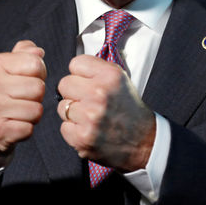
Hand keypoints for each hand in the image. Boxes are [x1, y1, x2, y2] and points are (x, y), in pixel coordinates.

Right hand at [0, 40, 46, 169]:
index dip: (39, 74)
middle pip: (39, 88)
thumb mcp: (10, 69)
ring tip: (18, 112)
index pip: (36, 64)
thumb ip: (26, 54)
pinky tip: (14, 125)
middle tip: (22, 99)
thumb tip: (39, 52)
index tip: (26, 80)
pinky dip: (26, 129)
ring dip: (33, 114)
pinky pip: (29, 128)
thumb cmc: (2, 94)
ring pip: (37, 110)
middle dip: (37, 96)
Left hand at [57, 55, 154, 171]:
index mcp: (110, 75)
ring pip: (62, 107)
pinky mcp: (82, 138)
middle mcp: (99, 93)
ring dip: (73, 113)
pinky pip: (64, 127)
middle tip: (87, 101)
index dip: (80, 74)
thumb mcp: (120, 79)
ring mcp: (90, 117)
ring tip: (90, 117)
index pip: (75, 64)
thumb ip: (96, 70)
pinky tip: (89, 130)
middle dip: (74, 92)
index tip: (87, 82)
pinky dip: (74, 131)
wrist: (143, 140)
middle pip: (64, 84)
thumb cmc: (128, 109)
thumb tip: (73, 69)